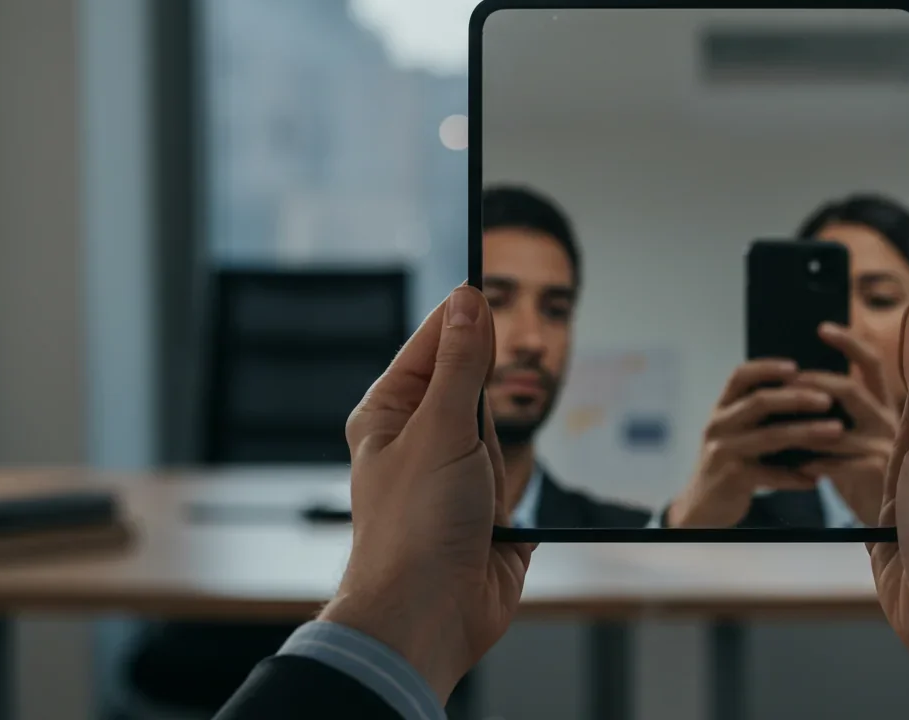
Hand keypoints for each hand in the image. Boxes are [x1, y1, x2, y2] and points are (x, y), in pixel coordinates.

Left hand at [323, 286, 533, 702]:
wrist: (429, 616)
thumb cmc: (413, 527)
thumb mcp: (441, 428)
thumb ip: (462, 363)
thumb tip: (467, 301)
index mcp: (391, 413)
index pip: (433, 343)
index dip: (464, 320)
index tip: (493, 292)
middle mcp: (419, 439)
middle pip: (476, 392)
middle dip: (488, 417)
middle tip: (469, 445)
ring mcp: (452, 477)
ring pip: (502, 438)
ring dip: (501, 465)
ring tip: (475, 501)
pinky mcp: (485, 512)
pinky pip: (518, 481)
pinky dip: (516, 495)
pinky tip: (495, 519)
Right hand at [667, 359, 843, 526]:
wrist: (702, 506)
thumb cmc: (729, 464)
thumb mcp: (734, 434)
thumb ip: (756, 416)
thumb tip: (804, 394)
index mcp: (721, 409)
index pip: (740, 376)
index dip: (767, 367)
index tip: (796, 366)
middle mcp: (719, 425)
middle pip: (759, 401)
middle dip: (797, 397)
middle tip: (827, 400)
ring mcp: (723, 451)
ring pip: (770, 436)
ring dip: (807, 432)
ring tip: (835, 431)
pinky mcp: (732, 478)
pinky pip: (771, 474)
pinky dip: (796, 476)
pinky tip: (817, 478)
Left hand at [796, 323, 899, 524]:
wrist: (894, 529)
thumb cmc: (868, 481)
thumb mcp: (857, 440)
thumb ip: (841, 415)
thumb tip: (799, 387)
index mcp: (886, 409)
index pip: (872, 364)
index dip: (849, 343)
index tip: (822, 328)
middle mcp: (891, 424)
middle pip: (852, 389)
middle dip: (816, 382)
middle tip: (789, 380)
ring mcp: (887, 450)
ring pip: (841, 427)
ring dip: (807, 425)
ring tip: (782, 424)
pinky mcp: (878, 477)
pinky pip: (839, 464)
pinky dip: (816, 463)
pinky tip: (800, 466)